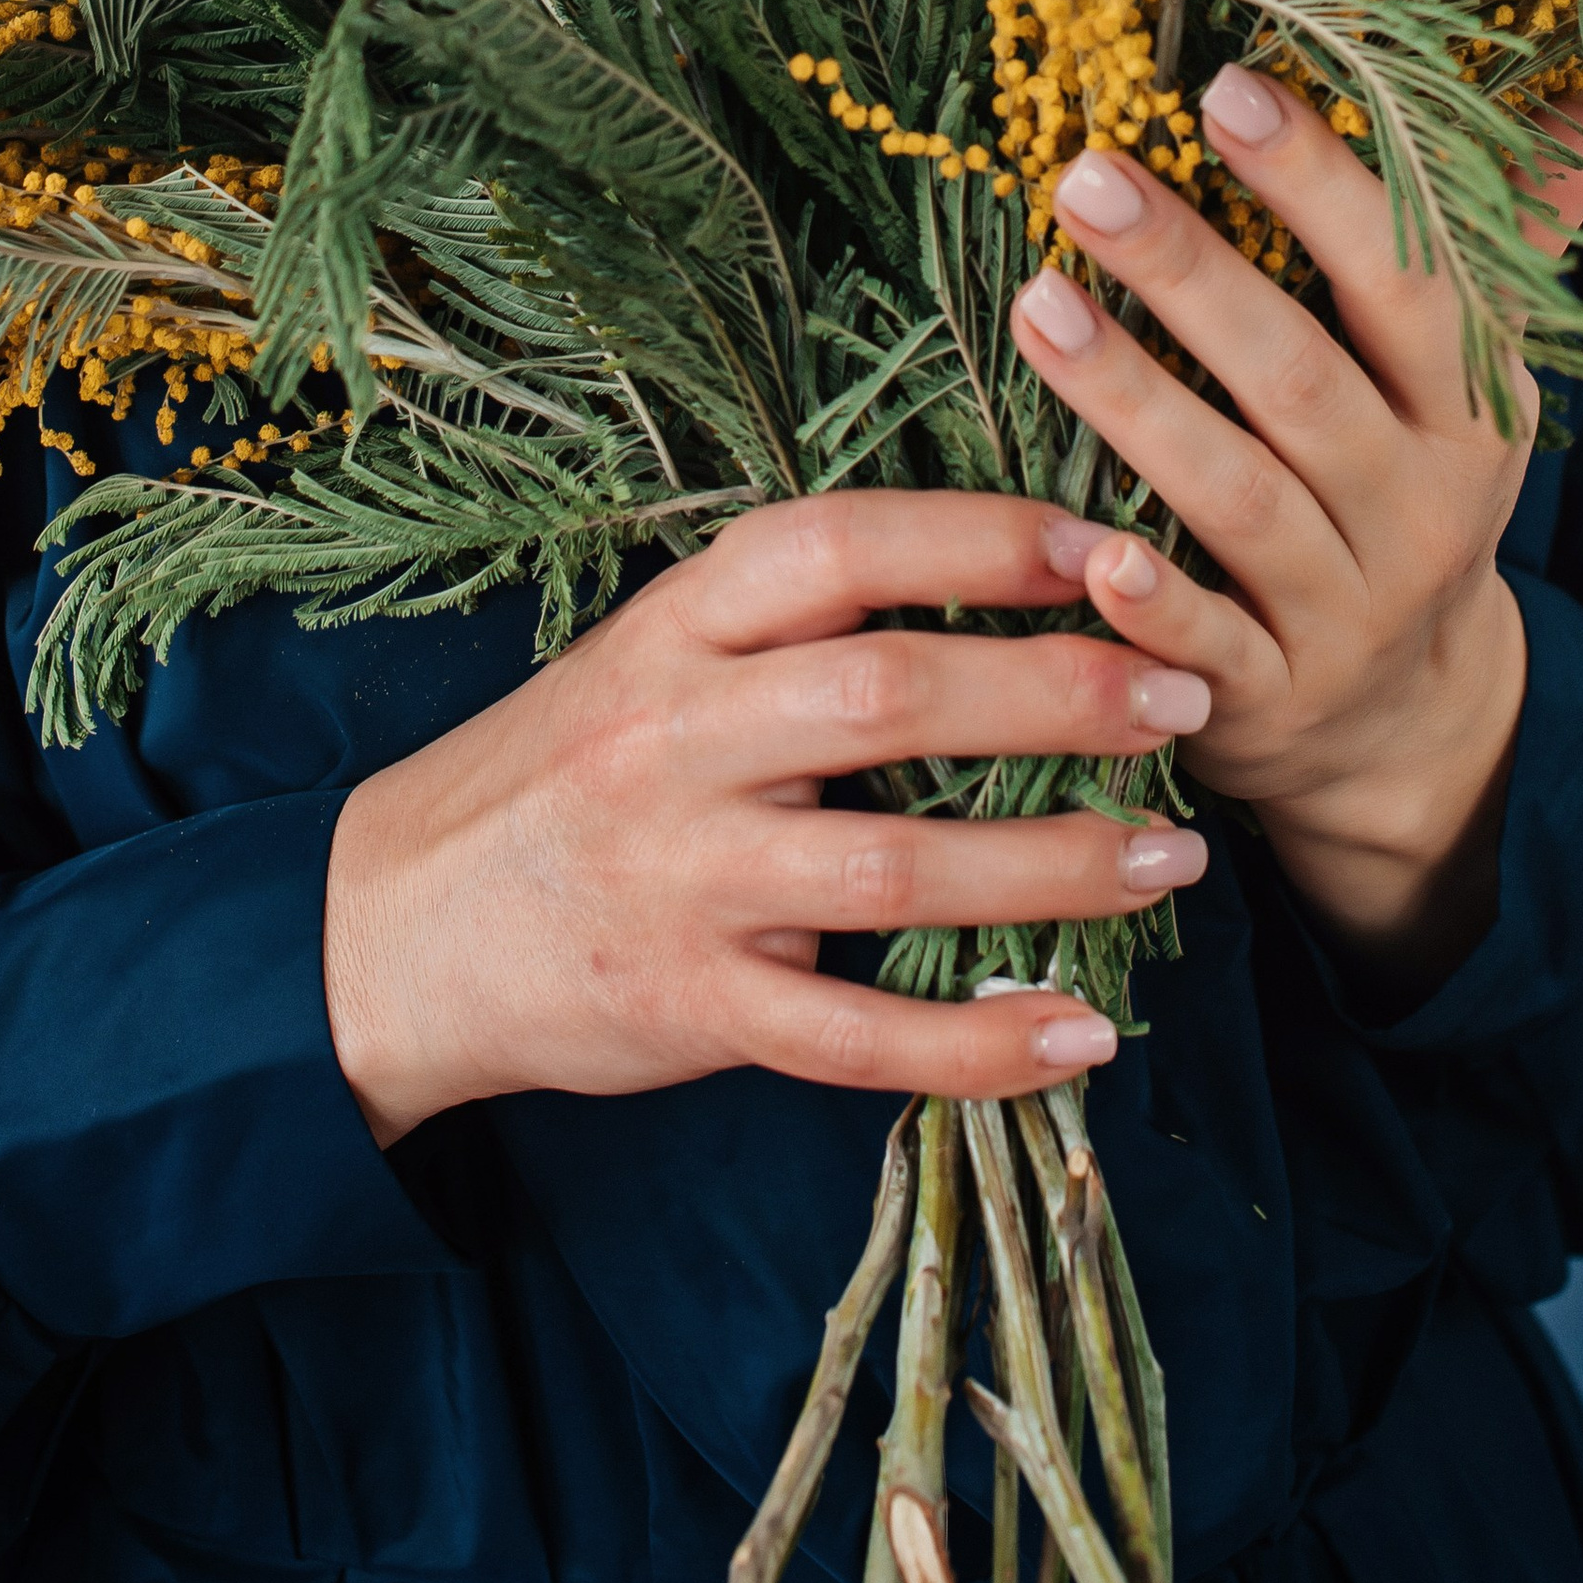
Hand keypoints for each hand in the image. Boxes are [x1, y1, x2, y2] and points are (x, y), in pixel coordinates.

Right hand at [323, 489, 1213, 1143]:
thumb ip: (794, 618)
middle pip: (892, 696)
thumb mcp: (653, 651)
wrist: (394, 926)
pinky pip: (856, 1040)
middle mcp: (679, 738)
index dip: (983, 538)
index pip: (842, 547)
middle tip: (1187, 696)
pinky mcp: (691, 1007)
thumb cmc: (568, 767)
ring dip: (1056, 866)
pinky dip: (978, 1044)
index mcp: (677, 625)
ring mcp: (684, 879)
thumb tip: (1005, 569)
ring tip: (1176, 860)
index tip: (1110, 546)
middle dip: (1060, 693)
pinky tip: (1081, 1033)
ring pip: (898, 871)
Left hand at [1009, 73, 1582, 992]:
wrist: (1419, 722)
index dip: (1321, 186)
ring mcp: (1344, 610)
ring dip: (1133, 402)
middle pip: (1301, 379)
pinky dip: (1153, 607)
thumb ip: (1515, 229)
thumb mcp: (1479, 372)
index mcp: (1474, 408)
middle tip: (1086, 173)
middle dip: (1193, 273)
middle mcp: (1419, 508)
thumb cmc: (1418, 487)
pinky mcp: (1267, 699)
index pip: (1408, 281)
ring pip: (1237, 498)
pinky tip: (1088, 553)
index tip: (1224, 87)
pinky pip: (1209, 649)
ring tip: (1035, 302)